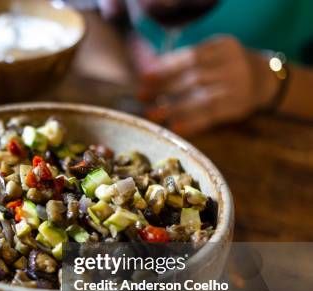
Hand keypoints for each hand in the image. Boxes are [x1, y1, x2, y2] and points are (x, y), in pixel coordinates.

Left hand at [137, 35, 278, 135]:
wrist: (264, 80)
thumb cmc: (224, 67)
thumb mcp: (211, 55)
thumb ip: (185, 62)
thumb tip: (149, 75)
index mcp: (223, 47)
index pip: (191, 56)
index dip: (166, 67)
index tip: (144, 77)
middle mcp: (233, 65)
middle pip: (193, 77)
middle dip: (164, 88)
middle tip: (141, 96)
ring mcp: (238, 88)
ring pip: (201, 98)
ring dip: (173, 107)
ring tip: (151, 114)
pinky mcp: (238, 107)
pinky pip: (211, 116)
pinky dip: (191, 122)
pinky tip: (174, 127)